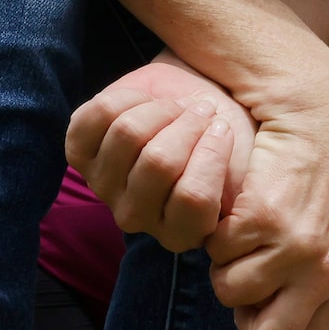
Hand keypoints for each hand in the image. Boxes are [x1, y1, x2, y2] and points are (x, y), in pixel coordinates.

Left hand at [68, 54, 256, 251]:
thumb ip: (249, 182)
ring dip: (162, 108)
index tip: (224, 127)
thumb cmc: (225, 141)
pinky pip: (99, 115)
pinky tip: (148, 101)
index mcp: (182, 233)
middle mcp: (137, 219)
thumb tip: (241, 186)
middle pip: (159, 162)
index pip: (193, 198)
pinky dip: (129, 97)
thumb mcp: (249, 166)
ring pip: (128, 133)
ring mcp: (104, 187)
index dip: (212, 153)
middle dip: (189, 123)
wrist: (193, 110)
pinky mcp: (79, 153)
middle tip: (204, 109)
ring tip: (180, 105)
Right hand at [200, 55, 328, 329]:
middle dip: (244, 311)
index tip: (258, 297)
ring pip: (230, 291)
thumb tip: (284, 324)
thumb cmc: (324, 177)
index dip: (266, 326)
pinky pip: (217, 249)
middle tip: (242, 271)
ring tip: (242, 228)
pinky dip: (217, 228)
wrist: (323, 116)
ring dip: (225, 262)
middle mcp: (328, 275)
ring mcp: (298, 250)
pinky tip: (238, 203)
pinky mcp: (265, 220)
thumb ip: (321, 281)